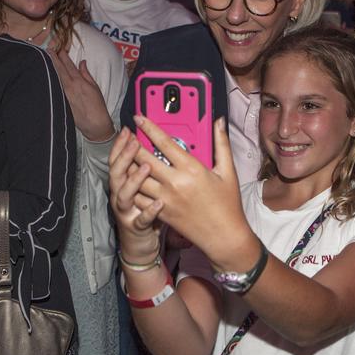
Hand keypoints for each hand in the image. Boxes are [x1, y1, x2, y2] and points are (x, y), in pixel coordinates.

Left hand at [49, 43, 114, 142]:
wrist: (95, 124)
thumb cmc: (98, 106)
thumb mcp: (95, 87)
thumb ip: (86, 73)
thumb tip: (82, 63)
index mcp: (79, 81)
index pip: (68, 65)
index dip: (63, 55)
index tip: (58, 48)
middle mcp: (70, 86)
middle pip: (59, 69)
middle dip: (53, 58)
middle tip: (48, 49)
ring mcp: (64, 94)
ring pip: (56, 77)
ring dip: (52, 67)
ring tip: (46, 59)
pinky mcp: (62, 101)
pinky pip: (56, 87)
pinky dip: (53, 79)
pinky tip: (49, 75)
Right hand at [108, 128, 163, 262]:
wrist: (139, 246)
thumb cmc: (144, 213)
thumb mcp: (143, 190)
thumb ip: (147, 170)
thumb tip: (155, 148)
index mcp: (123, 184)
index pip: (117, 160)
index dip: (120, 145)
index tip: (128, 130)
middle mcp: (120, 196)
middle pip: (117, 173)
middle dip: (125, 156)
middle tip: (136, 142)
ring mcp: (126, 212)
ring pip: (124, 194)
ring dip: (134, 180)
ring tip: (147, 167)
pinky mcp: (136, 227)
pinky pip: (141, 219)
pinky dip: (149, 211)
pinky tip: (159, 203)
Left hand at [123, 116, 252, 263]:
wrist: (223, 237)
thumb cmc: (228, 205)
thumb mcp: (228, 172)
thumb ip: (221, 144)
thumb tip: (218, 122)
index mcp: (191, 169)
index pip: (164, 142)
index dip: (149, 128)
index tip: (139, 118)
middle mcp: (175, 183)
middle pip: (144, 159)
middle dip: (133, 145)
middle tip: (128, 136)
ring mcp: (165, 199)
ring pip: (137, 178)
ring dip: (129, 166)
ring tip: (125, 156)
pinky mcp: (161, 212)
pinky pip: (139, 197)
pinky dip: (133, 187)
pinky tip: (131, 180)